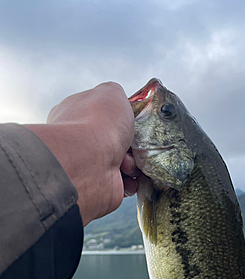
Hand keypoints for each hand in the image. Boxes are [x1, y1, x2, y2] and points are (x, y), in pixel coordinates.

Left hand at [25, 82, 138, 225]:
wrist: (89, 163)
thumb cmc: (98, 124)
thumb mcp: (111, 93)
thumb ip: (116, 94)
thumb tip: (119, 102)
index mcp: (77, 114)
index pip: (103, 115)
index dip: (122, 119)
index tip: (132, 122)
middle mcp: (80, 140)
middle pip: (118, 141)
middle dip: (131, 144)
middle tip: (133, 144)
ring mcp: (90, 165)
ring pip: (125, 163)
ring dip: (133, 163)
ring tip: (126, 162)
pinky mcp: (101, 186)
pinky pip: (125, 183)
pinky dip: (131, 181)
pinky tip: (126, 176)